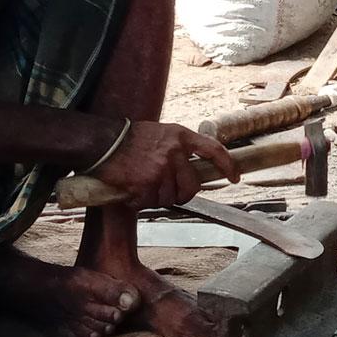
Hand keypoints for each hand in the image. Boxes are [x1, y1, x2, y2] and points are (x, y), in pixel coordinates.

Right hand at [89, 121, 239, 209]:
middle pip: (191, 187)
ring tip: (140, 183)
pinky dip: (139, 201)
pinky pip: (149, 202)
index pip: (213, 150)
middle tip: (162, 188)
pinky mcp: (145, 184)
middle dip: (179, 193)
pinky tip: (130, 188)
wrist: (101, 142)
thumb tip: (192, 170)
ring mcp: (160, 169)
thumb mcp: (161, 134)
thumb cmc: (129, 139)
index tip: (234, 178)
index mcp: (180, 136)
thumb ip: (178, 148)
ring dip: (155, 197)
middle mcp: (174, 152)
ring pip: (169, 198)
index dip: (227, 166)